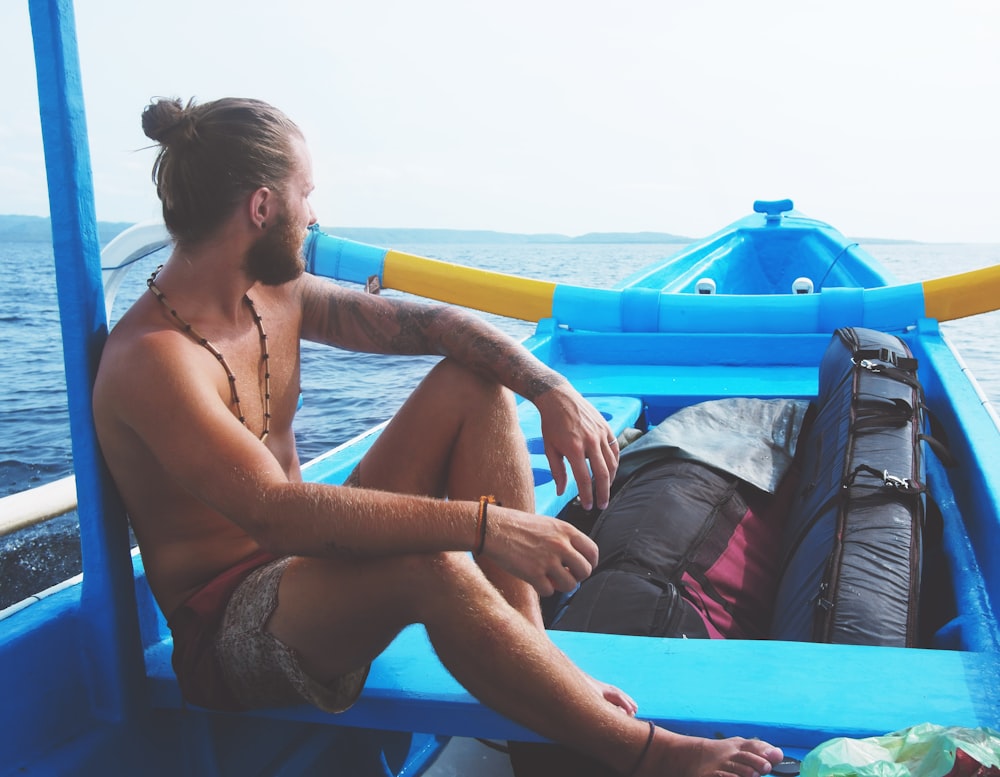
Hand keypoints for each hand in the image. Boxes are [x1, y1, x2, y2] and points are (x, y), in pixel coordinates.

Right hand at [483, 505, 599, 597]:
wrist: (493, 528)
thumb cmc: (518, 526)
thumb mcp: (547, 524)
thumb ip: (564, 539)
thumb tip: (577, 559)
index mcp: (566, 530)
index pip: (592, 552)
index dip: (590, 563)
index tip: (581, 568)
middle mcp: (560, 545)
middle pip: (585, 571)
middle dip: (577, 577)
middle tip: (566, 576)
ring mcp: (547, 560)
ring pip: (570, 585)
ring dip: (561, 586)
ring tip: (550, 579)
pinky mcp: (533, 574)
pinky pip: (549, 591)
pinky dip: (544, 589)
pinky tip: (535, 580)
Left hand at [533, 384, 619, 509]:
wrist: (558, 397)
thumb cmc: (551, 424)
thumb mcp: (549, 448)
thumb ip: (557, 472)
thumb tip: (561, 492)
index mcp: (573, 449)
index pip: (584, 479)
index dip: (587, 496)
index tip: (588, 507)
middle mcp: (590, 442)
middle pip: (602, 474)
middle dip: (603, 493)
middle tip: (602, 505)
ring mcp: (600, 434)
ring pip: (612, 463)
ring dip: (611, 480)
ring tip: (606, 491)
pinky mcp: (606, 428)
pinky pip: (615, 450)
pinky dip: (615, 463)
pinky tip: (611, 471)